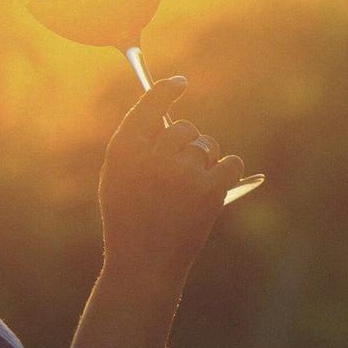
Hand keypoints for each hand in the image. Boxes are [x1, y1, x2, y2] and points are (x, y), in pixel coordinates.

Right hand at [97, 76, 244, 287]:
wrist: (144, 264)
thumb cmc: (127, 218)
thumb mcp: (116, 176)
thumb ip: (136, 144)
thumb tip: (165, 113)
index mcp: (124, 147)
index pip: (151, 102)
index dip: (167, 89)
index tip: (180, 83)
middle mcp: (153, 153)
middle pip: (184, 127)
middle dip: (186, 144)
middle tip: (178, 171)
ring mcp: (182, 171)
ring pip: (206, 146)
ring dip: (204, 161)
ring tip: (188, 191)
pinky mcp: (210, 189)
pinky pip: (231, 162)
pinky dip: (228, 173)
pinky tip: (214, 189)